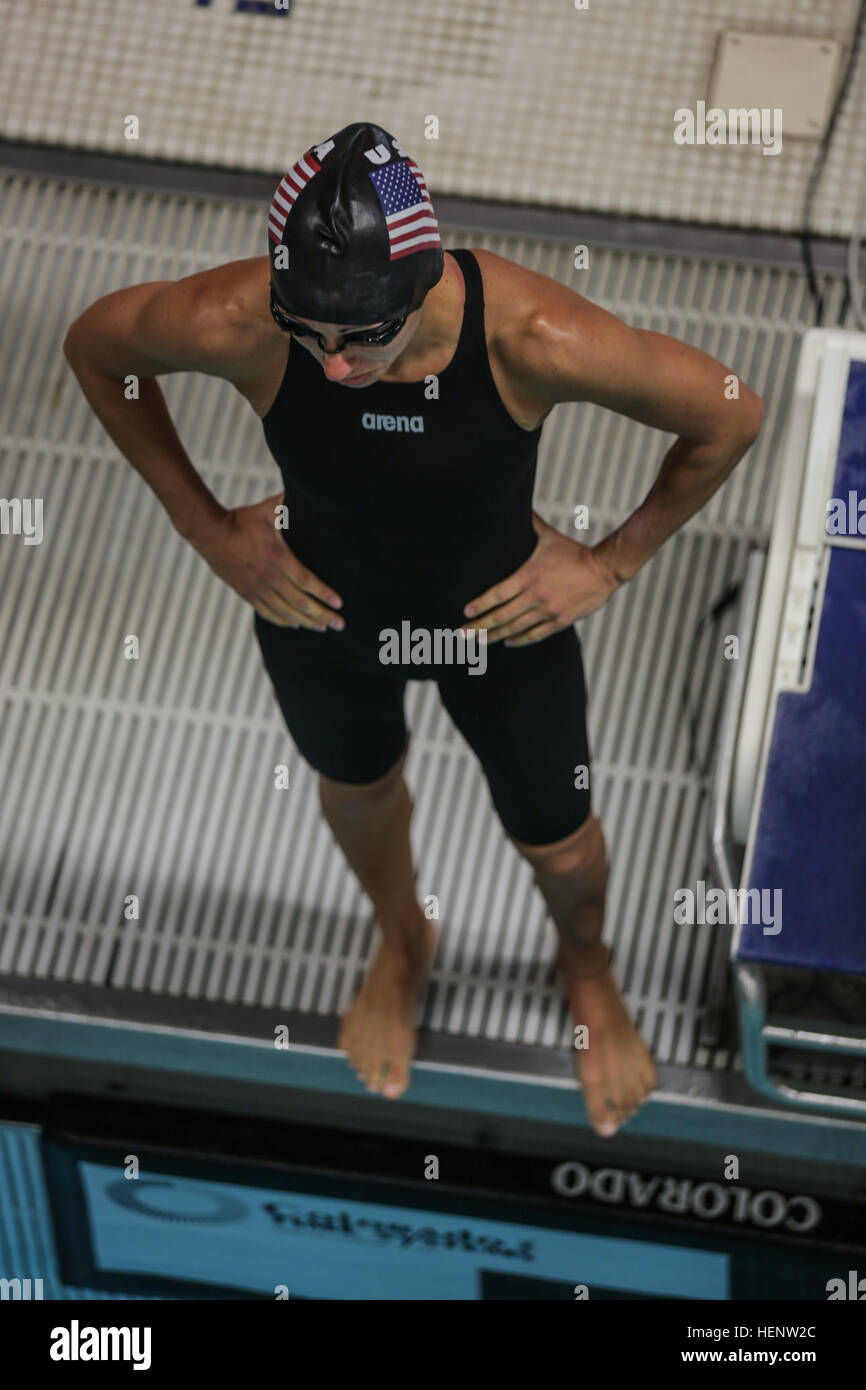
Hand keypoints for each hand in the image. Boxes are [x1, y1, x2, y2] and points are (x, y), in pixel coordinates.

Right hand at [191, 492, 344, 629]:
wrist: (209, 534)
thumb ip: (288, 505)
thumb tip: (309, 489)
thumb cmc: (241, 520)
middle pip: (300, 602)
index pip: (306, 581)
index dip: (324, 594)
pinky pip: (267, 613)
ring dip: (306, 622)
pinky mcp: (246, 593)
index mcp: (277, 558)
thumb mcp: (266, 509)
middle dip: (322, 615)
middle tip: (340, 625)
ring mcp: (256, 588)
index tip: (339, 603)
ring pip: (285, 612)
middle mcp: (268, 577)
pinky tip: (295, 625)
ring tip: (323, 628)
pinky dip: (283, 621)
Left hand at [461, 511, 618, 646]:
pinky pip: (535, 635)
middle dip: (479, 627)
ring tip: (478, 642)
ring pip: (515, 628)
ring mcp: (548, 611)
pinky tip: (508, 642)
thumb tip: (518, 504)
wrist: (605, 569)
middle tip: (462, 635)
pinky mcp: (560, 621)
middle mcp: (536, 596)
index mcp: (529, 576)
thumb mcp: (549, 536)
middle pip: (501, 616)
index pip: (498, 594)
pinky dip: (520, 640)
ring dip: (495, 637)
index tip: (466, 612)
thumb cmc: (574, 552)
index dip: (480, 605)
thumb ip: (531, 524)